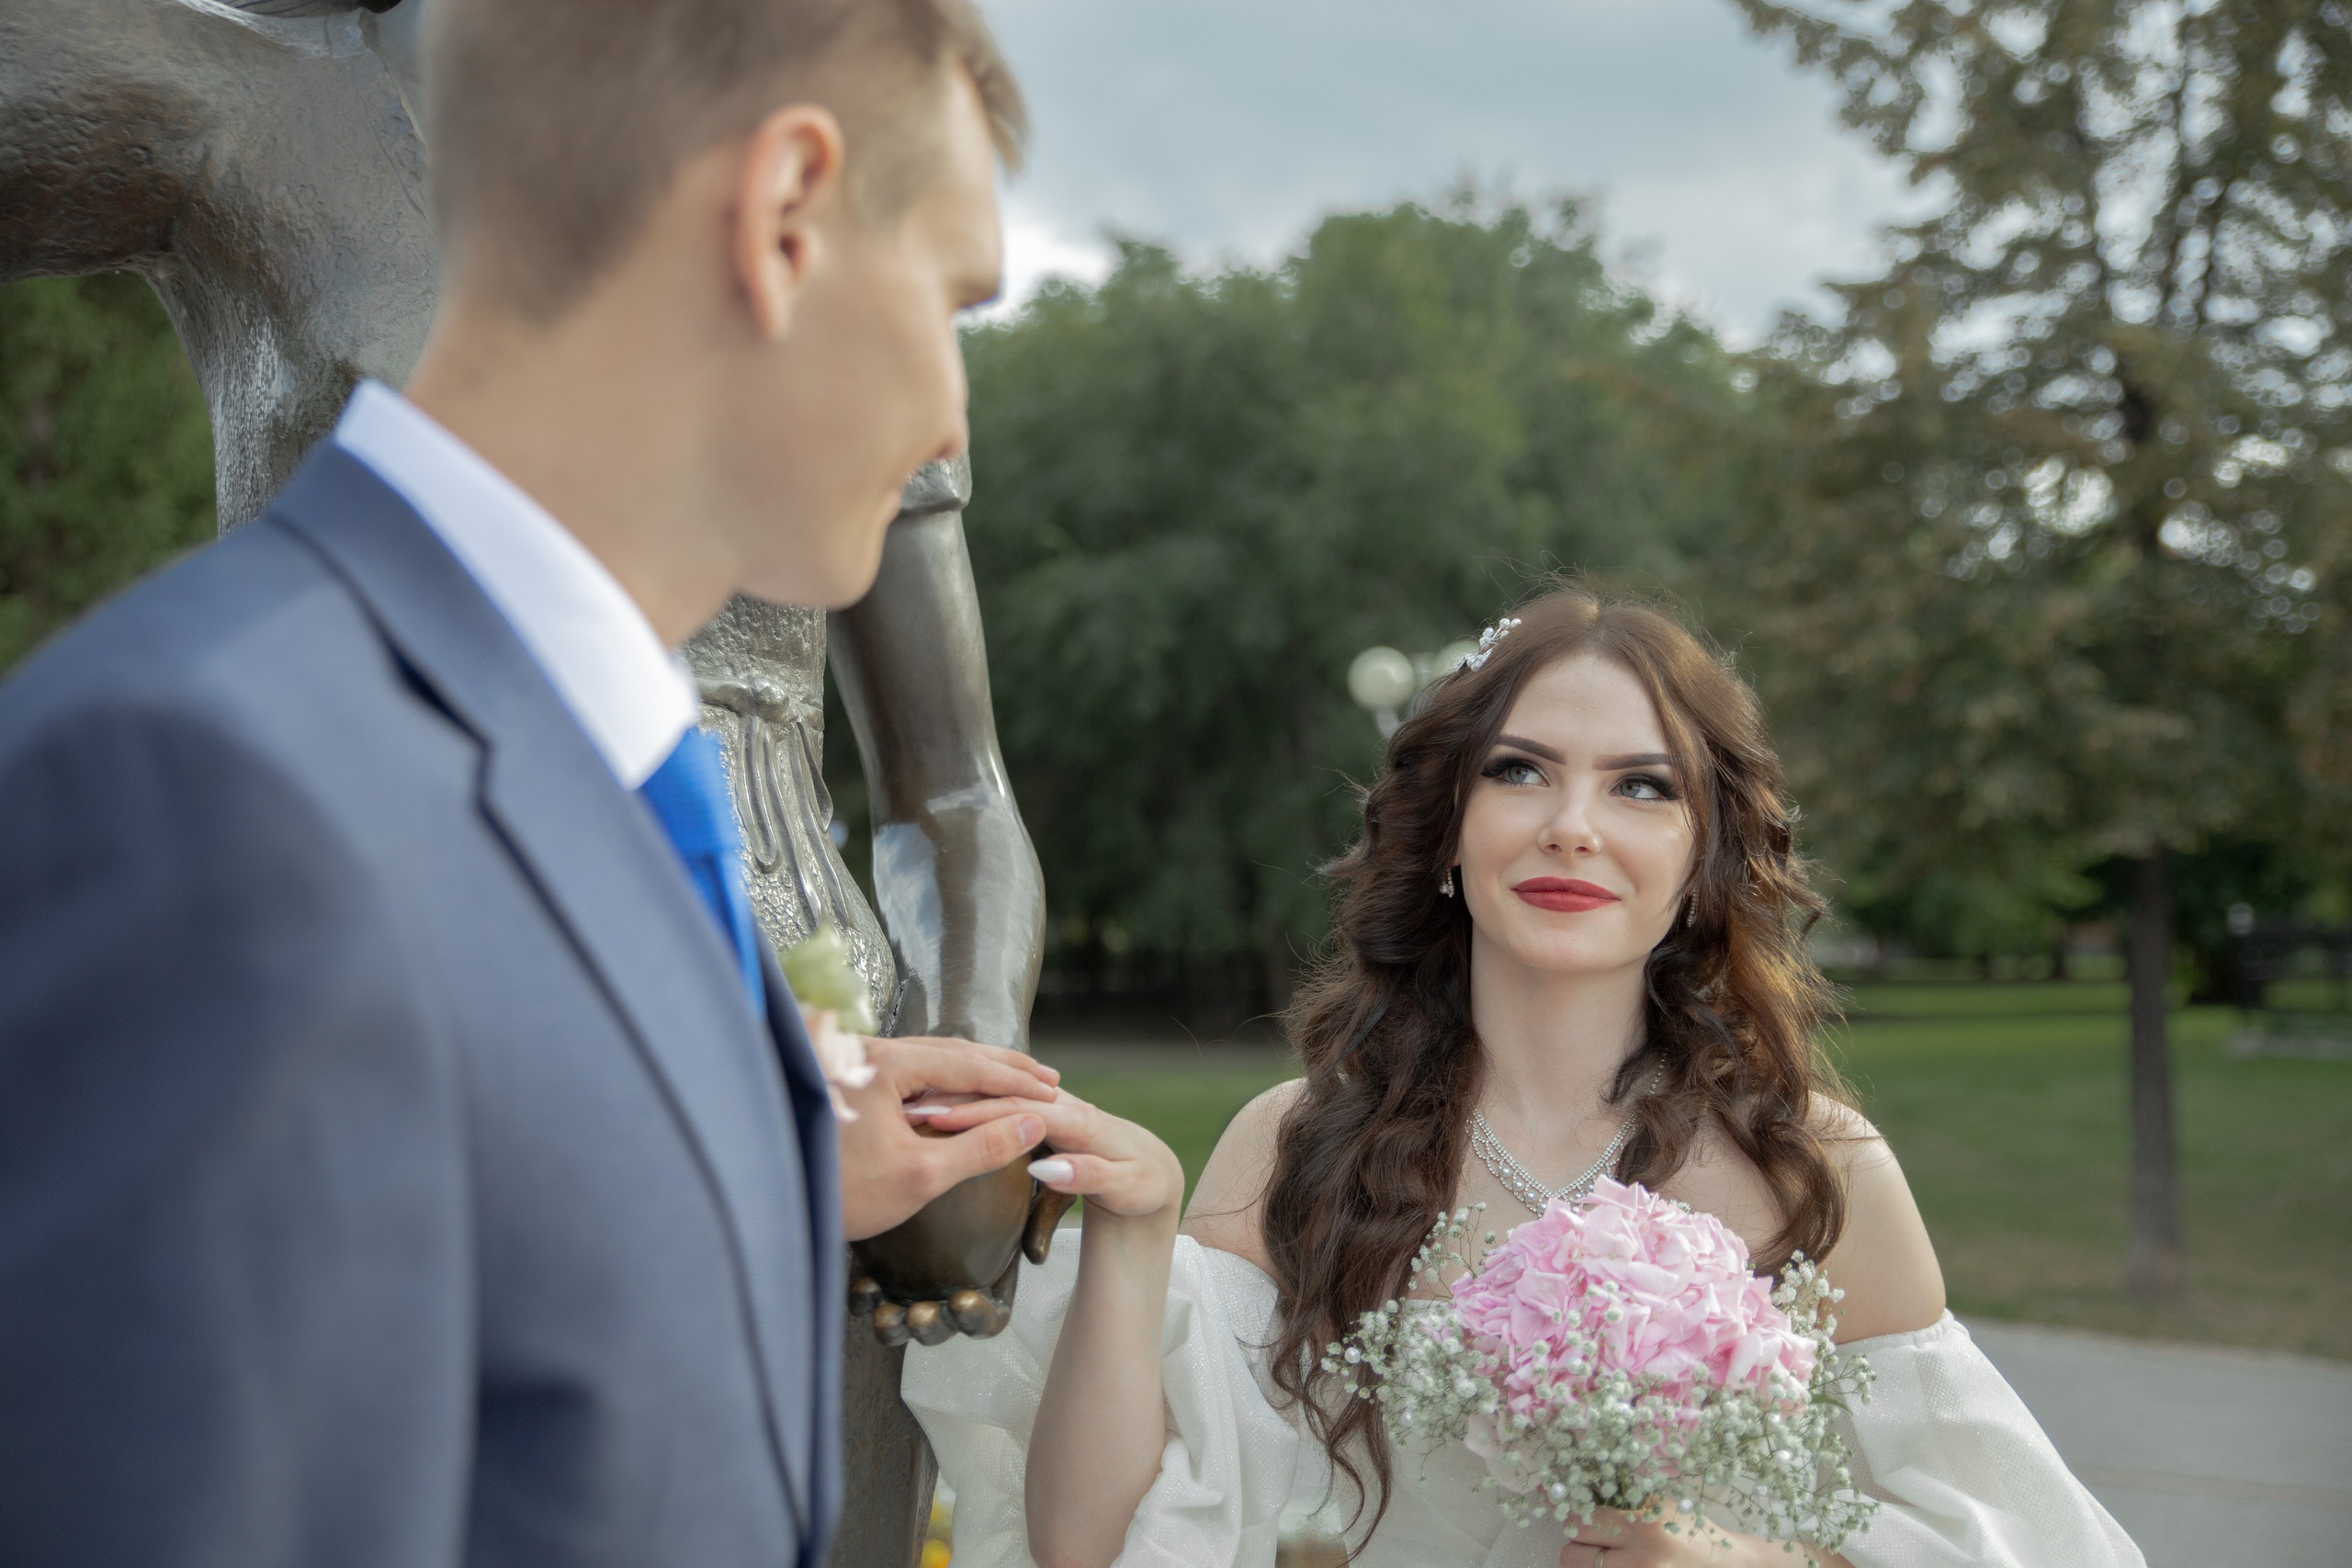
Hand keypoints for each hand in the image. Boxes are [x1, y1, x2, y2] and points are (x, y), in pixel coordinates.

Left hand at [833, 1034, 1057, 1242]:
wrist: (769, 1205)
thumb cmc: (840, 1193)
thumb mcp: (921, 1176)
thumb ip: (982, 1148)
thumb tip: (1033, 1124)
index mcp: (886, 1062)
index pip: (969, 1065)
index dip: (1015, 1081)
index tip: (1052, 1091)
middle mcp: (866, 1048)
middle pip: (950, 1050)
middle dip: (1000, 1066)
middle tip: (1044, 1078)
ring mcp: (850, 1059)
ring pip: (927, 1057)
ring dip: (973, 1071)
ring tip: (1012, 1082)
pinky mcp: (842, 1077)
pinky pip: (905, 1069)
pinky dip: (941, 1080)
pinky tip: (958, 1093)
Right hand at [925, 1086, 1183, 1225]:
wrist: (1152, 1171)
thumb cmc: (1140, 1184)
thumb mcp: (1127, 1187)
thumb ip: (1091, 1177)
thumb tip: (1048, 1168)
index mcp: (1082, 1120)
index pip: (1022, 1111)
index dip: (978, 1113)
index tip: (937, 1121)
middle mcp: (1065, 1104)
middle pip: (1003, 1096)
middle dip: (956, 1099)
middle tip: (906, 1108)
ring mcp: (1052, 1105)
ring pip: (999, 1094)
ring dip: (956, 1096)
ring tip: (908, 1103)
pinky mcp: (1043, 1113)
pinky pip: (1001, 1104)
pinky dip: (968, 1103)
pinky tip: (933, 1109)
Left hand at [1562, 1508, 1842, 1567]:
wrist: (1726, 1565)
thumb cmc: (1691, 1531)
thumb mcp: (1659, 1504)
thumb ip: (1623, 1497)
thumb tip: (1578, 1485)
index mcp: (1643, 1525)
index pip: (1580, 1519)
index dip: (1564, 1507)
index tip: (1548, 1494)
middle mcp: (1640, 1557)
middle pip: (1572, 1551)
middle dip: (1577, 1540)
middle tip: (1591, 1533)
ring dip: (1586, 1560)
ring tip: (1607, 1551)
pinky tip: (1617, 1561)